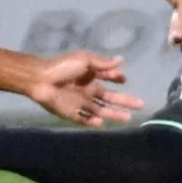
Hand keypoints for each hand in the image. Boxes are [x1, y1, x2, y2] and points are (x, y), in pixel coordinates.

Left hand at [26, 52, 143, 126]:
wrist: (40, 79)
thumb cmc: (62, 67)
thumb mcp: (84, 60)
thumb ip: (102, 63)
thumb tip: (122, 60)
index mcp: (90, 77)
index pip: (108, 80)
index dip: (117, 79)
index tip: (124, 80)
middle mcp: (87, 91)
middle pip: (110, 99)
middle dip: (125, 101)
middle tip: (141, 104)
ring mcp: (80, 104)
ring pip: (101, 111)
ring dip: (114, 114)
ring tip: (128, 118)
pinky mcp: (71, 113)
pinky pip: (84, 120)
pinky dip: (92, 122)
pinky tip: (101, 123)